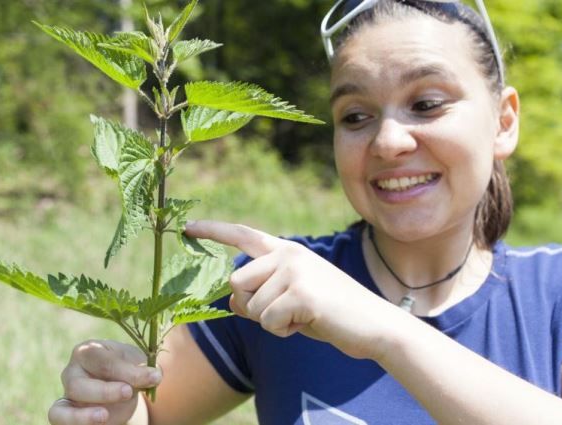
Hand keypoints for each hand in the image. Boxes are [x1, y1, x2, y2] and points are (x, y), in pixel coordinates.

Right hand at [48, 339, 161, 424]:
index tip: (154, 377)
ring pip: (63, 408)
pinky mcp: (64, 413)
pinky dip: (75, 422)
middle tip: (128, 392)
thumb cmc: (128, 369)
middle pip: (79, 384)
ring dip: (83, 415)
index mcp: (89, 351)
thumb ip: (142, 368)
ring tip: (104, 417)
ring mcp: (66, 394)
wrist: (123, 388)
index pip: (104, 361)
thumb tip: (154, 375)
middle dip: (105, 391)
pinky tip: (99, 422)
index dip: (128, 372)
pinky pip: (59, 419)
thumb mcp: (137, 363)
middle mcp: (72, 371)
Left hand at [185, 220, 400, 359]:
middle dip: (250, 306)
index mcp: (286, 250)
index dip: (213, 231)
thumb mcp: (291, 298)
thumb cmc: (329, 312)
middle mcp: (288, 254)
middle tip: (283, 312)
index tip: (188, 227)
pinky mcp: (302, 292)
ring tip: (301, 316)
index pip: (243, 235)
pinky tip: (308, 323)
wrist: (373, 325)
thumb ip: (262, 292)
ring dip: (270, 322)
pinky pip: (268, 322)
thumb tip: (233, 302)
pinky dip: (283, 332)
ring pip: (250, 306)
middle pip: (236, 282)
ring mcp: (295, 271)